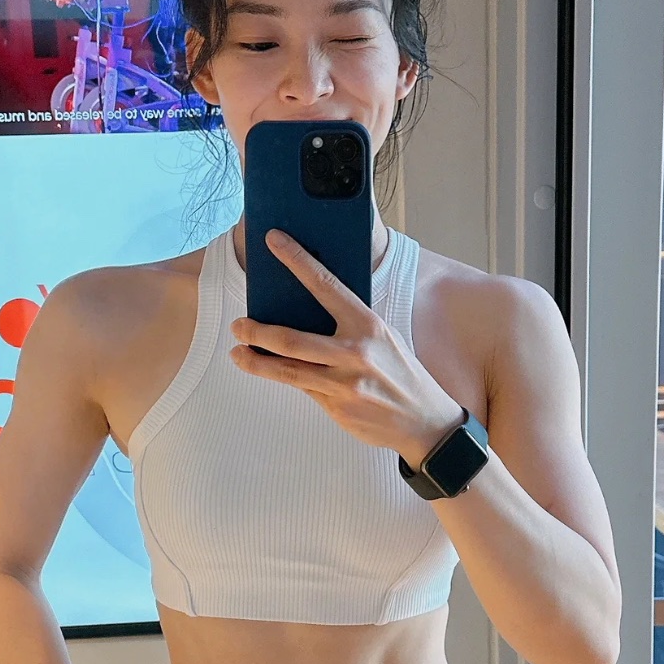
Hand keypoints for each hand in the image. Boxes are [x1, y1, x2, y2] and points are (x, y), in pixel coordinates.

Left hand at [229, 229, 464, 466]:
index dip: (297, 260)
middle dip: (257, 331)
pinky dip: (284, 378)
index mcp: (368, 324)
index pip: (325, 285)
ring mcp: (344, 383)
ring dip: (255, 361)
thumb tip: (305, 310)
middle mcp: (355, 352)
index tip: (274, 241)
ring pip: (287, 370)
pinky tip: (268, 370)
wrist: (426, 422)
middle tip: (239, 325)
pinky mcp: (337, 408)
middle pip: (291, 339)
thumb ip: (348, 325)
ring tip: (238, 352)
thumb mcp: (382, 338)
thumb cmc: (400, 372)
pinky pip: (302, 388)